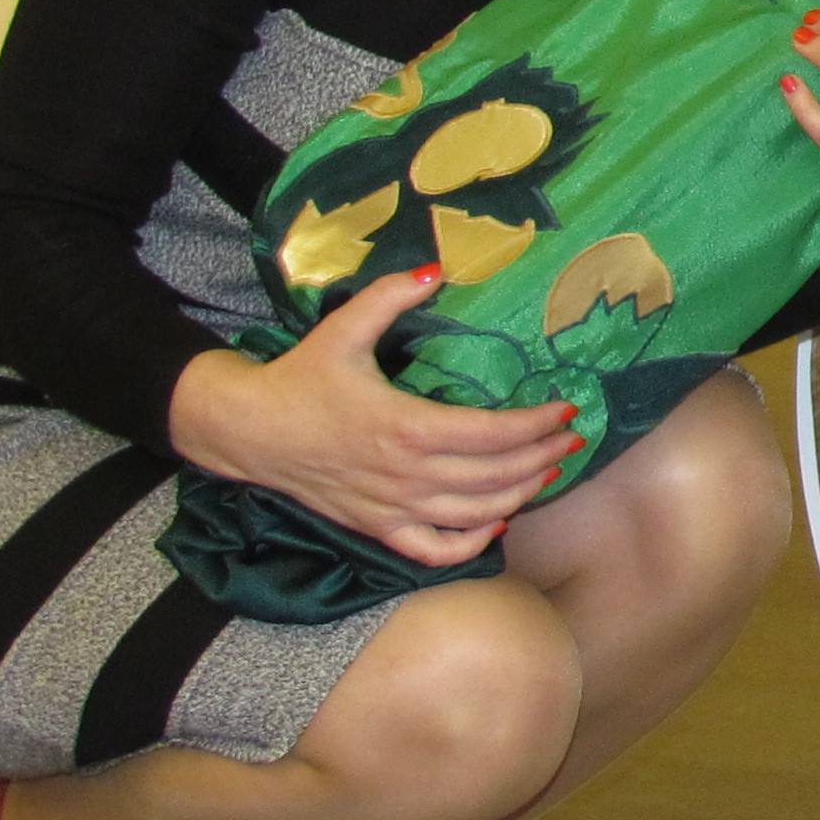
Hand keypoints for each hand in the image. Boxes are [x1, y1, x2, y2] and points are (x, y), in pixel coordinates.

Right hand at [165, 265, 580, 566]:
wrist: (250, 431)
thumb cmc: (300, 378)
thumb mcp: (343, 329)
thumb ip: (390, 296)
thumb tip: (435, 269)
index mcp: (405, 426)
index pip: (491, 434)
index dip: (535, 425)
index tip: (565, 411)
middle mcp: (406, 474)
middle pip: (495, 477)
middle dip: (542, 458)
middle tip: (570, 440)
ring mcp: (393, 507)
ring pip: (475, 516)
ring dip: (519, 497)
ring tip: (546, 473)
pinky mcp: (377, 527)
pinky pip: (433, 550)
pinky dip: (470, 544)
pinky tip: (494, 527)